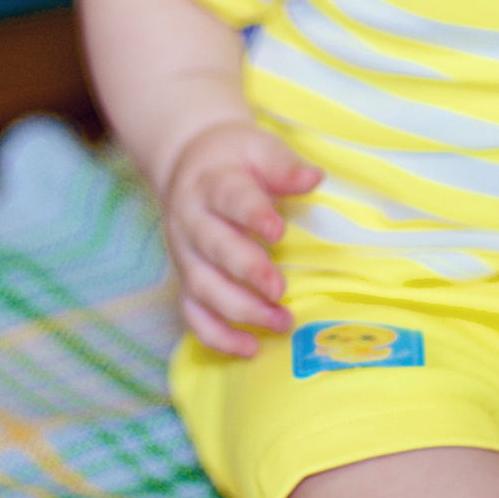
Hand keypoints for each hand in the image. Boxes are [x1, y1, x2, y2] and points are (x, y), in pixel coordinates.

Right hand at [161, 120, 320, 356]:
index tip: (278, 230)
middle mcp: (191, 222)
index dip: (252, 215)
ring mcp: (184, 256)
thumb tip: (313, 179)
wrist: (188, 164)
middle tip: (279, 290)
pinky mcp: (184, 281)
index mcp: (210, 184)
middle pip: (214, 249)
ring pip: (203, 287)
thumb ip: (283, 166)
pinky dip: (217, 337)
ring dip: (240, 310)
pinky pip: (193, 315)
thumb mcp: (258, 148)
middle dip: (247, 272)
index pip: (229, 198)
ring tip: (281, 322)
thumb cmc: (234, 159)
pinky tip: (249, 349)